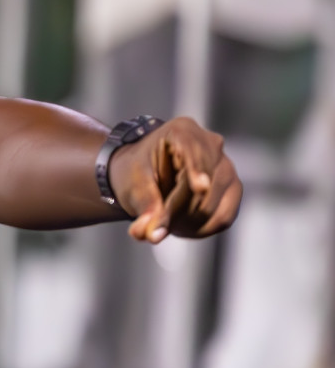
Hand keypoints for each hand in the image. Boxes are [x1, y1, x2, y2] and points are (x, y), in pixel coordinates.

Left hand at [109, 117, 240, 242]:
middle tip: (153, 226)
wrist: (146, 176)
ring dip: (188, 222)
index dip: (197, 170)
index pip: (192, 150)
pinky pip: (224, 217)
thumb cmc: (137, 173)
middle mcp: (211, 144)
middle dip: (177, 211)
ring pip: (215, 204)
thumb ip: (144, 207)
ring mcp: (226, 166)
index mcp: (182, 131)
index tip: (200, 188)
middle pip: (204, 185)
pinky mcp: (233, 189)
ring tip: (165, 223)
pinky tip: (181, 226)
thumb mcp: (133, 186)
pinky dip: (201, 228)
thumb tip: (151, 235)